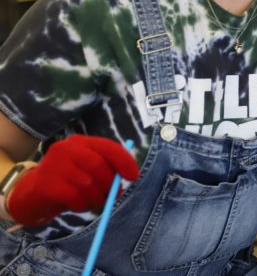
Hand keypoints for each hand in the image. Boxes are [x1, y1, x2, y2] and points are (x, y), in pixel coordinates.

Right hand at [7, 135, 138, 225]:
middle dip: (111, 184)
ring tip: (93, 202)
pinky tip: (79, 205)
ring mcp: (53, 166)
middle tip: (114, 196)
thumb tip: (129, 176)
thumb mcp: (87, 171)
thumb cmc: (67, 182)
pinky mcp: (46, 185)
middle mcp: (66, 149)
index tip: (134, 177)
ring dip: (97, 198)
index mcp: (80, 142)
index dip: (124, 162)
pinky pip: (75, 197)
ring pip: (88, 184)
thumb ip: (107, 170)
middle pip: (99, 165)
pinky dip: (83, 205)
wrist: (30, 196)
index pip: (108, 147)